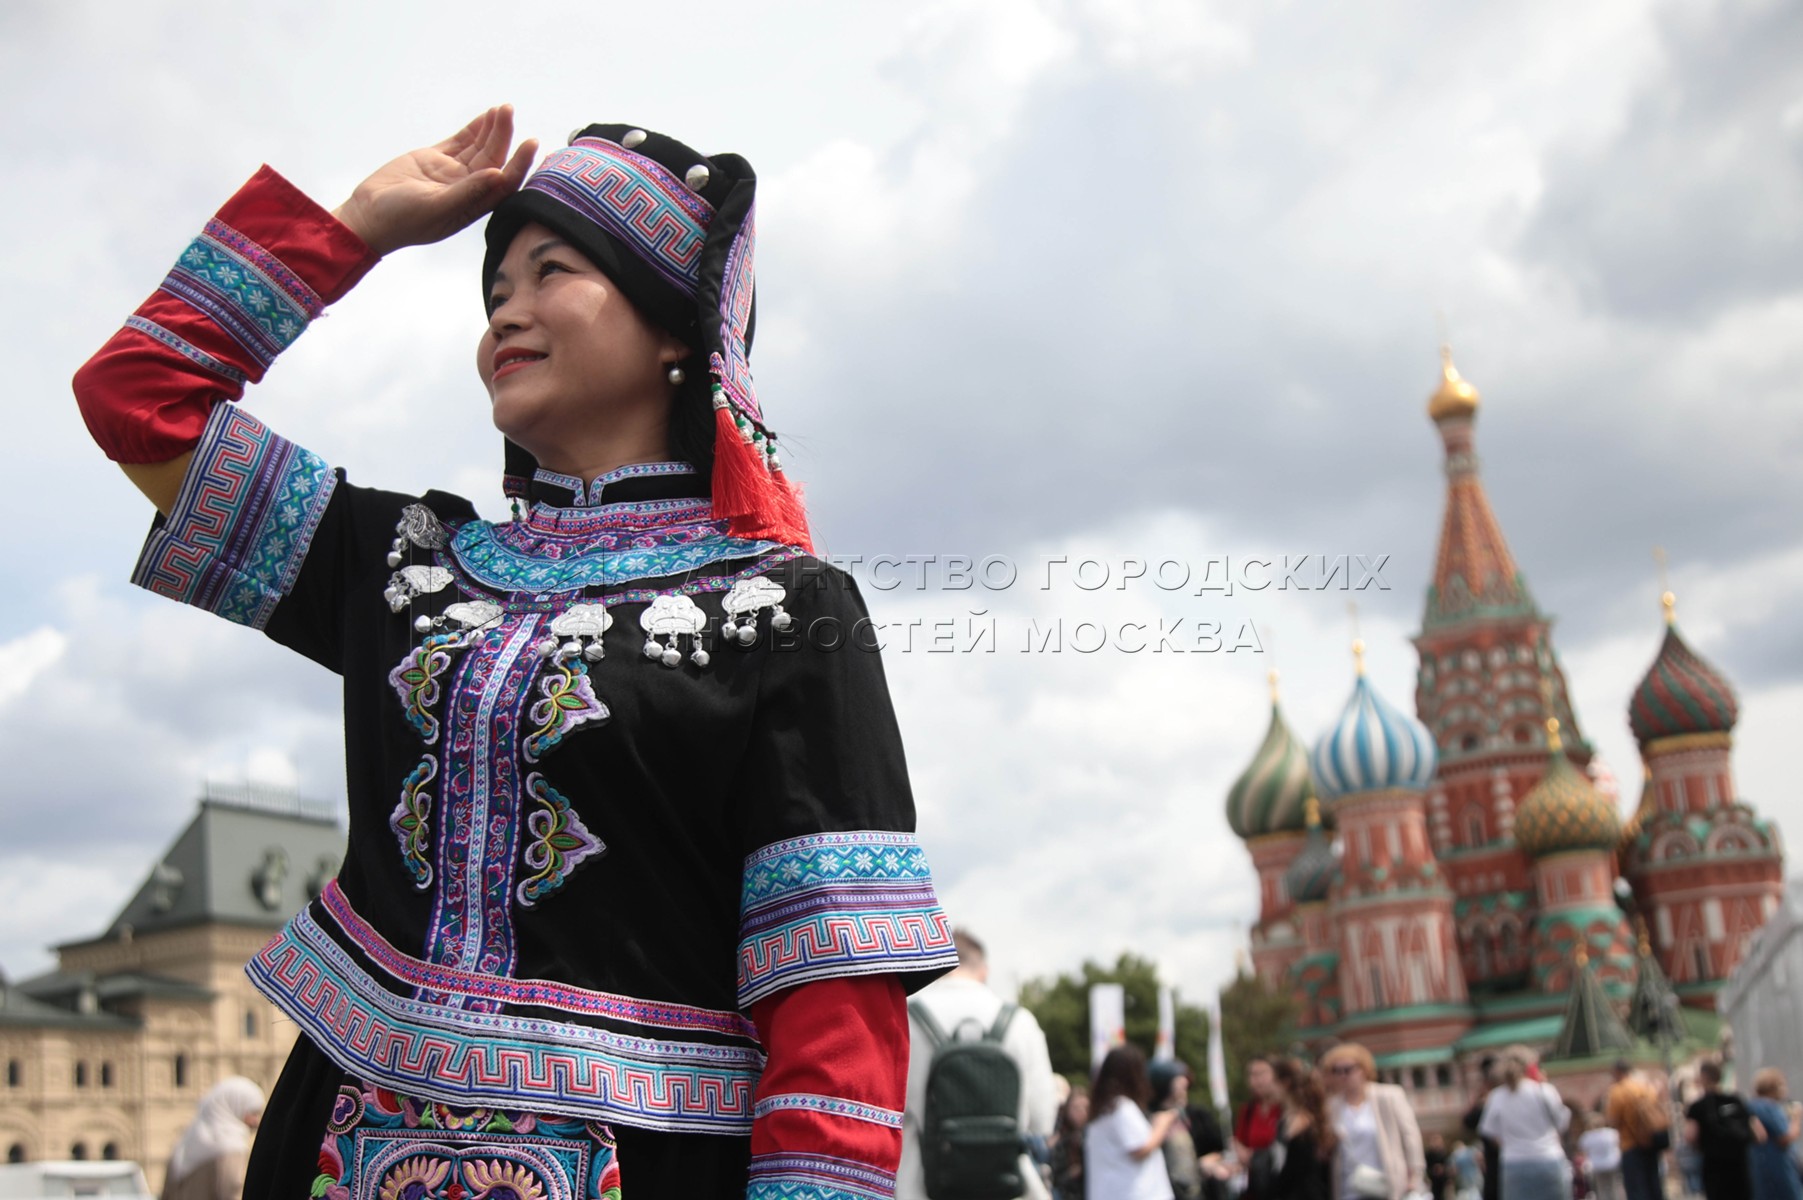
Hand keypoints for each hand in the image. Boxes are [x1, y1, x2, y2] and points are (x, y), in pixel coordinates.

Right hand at [333, 106, 537, 255]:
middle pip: (493, 159)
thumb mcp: (436, 207)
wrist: (368, 215)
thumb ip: (468, 191)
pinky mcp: (435, 160)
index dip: (519, 163)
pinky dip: (474, 129)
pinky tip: (487, 116)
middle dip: (503, 136)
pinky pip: (461, 142)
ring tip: (502, 109)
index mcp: (473, 205)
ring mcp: (452, 173)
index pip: (504, 182)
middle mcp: (468, 189)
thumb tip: (497, 175)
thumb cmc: (402, 220)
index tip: (532, 143)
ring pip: (479, 148)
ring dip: (491, 129)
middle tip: (508, 111)